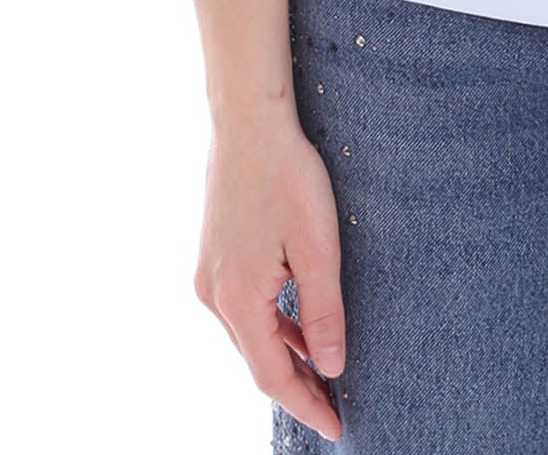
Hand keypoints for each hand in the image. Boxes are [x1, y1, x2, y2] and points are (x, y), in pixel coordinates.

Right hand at [192, 113, 346, 441]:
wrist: (249, 123)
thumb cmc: (288, 177)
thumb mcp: (318, 247)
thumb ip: (322, 312)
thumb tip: (331, 366)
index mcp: (238, 300)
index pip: (272, 376)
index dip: (305, 404)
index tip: (337, 426)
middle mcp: (214, 295)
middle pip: (256, 360)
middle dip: (295, 387)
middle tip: (335, 406)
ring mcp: (210, 274)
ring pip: (249, 334)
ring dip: (284, 356)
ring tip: (322, 373)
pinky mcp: (215, 255)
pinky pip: (244, 308)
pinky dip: (272, 325)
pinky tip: (297, 325)